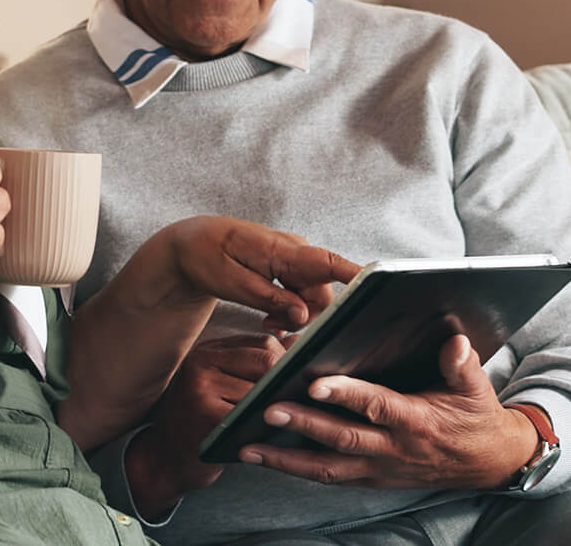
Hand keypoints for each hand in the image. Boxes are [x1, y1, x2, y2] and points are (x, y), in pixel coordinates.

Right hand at [125, 334, 289, 518]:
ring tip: (285, 419)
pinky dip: (264, 425)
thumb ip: (257, 365)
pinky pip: (250, 415)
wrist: (164, 459)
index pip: (263, 343)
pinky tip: (267, 435)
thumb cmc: (201, 424)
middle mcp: (201, 361)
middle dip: (288, 382)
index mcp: (208, 350)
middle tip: (301, 404)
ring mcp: (200, 386)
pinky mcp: (205, 414)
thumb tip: (298, 345)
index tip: (302, 382)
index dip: (289, 363)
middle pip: (266, 360)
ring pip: (262, 388)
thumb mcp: (225, 386)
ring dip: (279, 406)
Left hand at [163, 216, 358, 330]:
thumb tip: (303, 315)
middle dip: (308, 317)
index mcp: (284, 250)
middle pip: (325, 293)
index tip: (381, 290)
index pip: (331, 263)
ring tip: (267, 322)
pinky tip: (270, 318)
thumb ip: (269, 299)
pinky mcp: (288, 268)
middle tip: (274, 327)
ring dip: (297, 316)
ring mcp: (293, 260)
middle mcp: (296, 252)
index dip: (359, 277)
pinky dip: (290, 310)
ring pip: (314, 298)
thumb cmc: (205, 256)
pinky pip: (302, 294)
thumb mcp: (231, 282)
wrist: (189, 243)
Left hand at [239, 334, 538, 488]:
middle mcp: (394, 449)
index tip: (315, 384)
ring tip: (248, 446)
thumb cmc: (475, 417)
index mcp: (417, 421)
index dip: (346, 396)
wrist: (487, 464)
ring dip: (286, 459)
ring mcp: (380, 468)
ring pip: (327, 468)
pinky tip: (266, 458)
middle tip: (267, 409)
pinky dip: (296, 469)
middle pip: (342, 439)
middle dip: (303, 425)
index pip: (377, 406)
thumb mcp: (477, 388)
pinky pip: (329, 477)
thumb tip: (453, 341)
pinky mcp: (370, 478)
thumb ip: (462, 364)